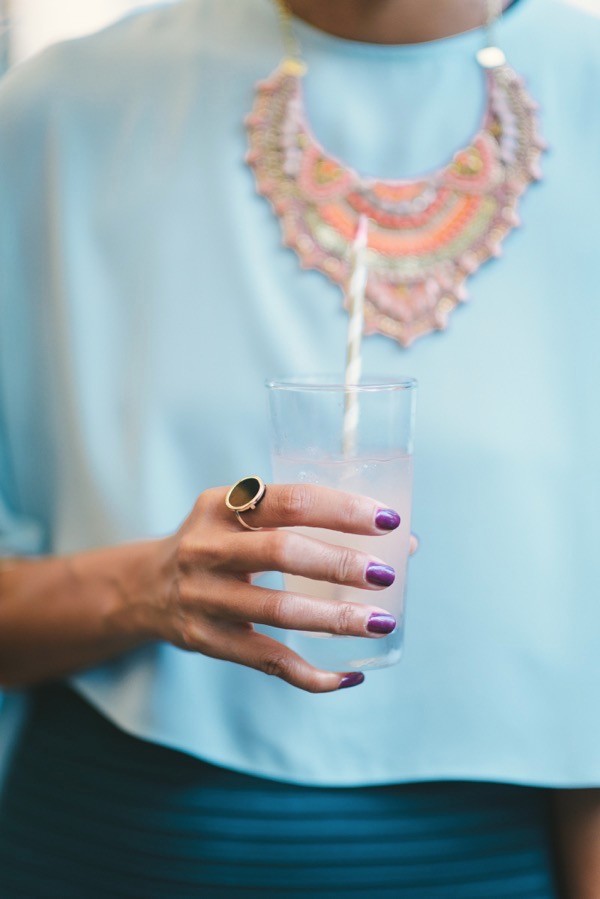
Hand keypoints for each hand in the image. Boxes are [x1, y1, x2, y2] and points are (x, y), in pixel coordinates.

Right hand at [153, 484, 415, 693]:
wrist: (144, 587)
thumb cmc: (216, 544)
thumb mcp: (240, 517)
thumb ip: (306, 524)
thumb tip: (402, 541)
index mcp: (222, 505)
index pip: (289, 500)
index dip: (342, 509)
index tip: (387, 520)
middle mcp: (206, 547)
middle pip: (281, 552)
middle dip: (339, 564)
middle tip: (385, 575)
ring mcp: (202, 596)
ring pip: (277, 611)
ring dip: (335, 619)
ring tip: (380, 623)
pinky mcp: (205, 640)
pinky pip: (265, 661)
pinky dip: (309, 674)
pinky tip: (347, 676)